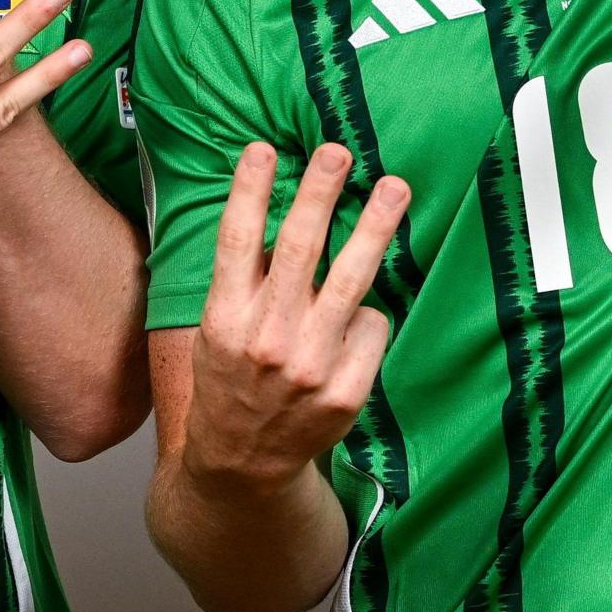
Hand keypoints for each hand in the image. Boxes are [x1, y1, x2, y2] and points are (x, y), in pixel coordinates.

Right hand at [185, 142, 410, 490]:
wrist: (244, 464)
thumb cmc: (231, 382)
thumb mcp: (217, 331)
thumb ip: (244, 281)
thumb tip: (283, 213)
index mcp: (226, 318)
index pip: (235, 240)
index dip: (249, 190)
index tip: (263, 148)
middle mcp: (266, 338)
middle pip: (298, 249)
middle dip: (320, 193)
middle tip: (339, 152)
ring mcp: (309, 366)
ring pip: (350, 280)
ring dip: (374, 227)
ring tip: (394, 189)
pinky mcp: (346, 390)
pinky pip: (373, 325)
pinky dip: (367, 316)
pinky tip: (351, 325)